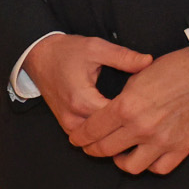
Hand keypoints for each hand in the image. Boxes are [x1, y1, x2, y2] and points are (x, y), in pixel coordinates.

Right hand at [20, 32, 151, 134]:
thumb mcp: (96, 48)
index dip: (136, 113)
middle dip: (128, 127)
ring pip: (98, 141)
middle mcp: (73, 117)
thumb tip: (149, 61)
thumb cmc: (67, 51)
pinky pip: (88, 139)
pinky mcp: (67, 126)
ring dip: (114, 134)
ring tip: (133, 123)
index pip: (117, 119)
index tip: (150, 106)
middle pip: (109, 134)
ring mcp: (68, 124)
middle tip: (147, 118)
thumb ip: (123, 57)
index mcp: (82, 100)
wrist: (39, 57)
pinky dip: (103, 135)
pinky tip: (117, 125)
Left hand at [68, 49, 188, 174]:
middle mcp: (141, 127)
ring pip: (130, 167)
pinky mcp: (181, 148)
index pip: (92, 129)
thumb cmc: (171, 70)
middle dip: (92, 150)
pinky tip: (144, 155)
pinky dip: (148, 165)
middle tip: (90, 148)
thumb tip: (107, 115)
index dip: (80, 136)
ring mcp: (162, 140)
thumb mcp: (136, 77)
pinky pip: (158, 168)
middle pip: (105, 150)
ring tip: (119, 153)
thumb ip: (120, 100)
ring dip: (120, 161)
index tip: (76, 139)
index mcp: (125, 106)